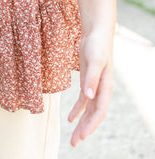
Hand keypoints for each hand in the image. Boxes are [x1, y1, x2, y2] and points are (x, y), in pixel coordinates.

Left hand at [68, 31, 113, 146]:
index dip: (91, 125)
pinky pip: (83, 101)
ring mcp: (94, 87)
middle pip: (94, 115)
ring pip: (89, 110)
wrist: (96, 33)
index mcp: (106, 87)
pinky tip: (70, 119)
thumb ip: (91, 78)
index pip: (99, 111)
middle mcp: (101, 90)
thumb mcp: (93, 60)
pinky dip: (77, 111)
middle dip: (85, 130)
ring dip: (82, 124)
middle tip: (74, 143)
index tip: (81, 136)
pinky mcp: (87, 81)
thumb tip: (89, 97)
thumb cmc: (97, 45)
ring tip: (73, 138)